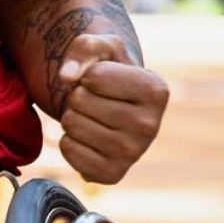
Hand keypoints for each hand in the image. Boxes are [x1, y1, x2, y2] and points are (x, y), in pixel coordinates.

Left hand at [56, 33, 168, 184]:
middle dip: (78, 96)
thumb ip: (84, 47)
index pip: (95, 76)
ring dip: (72, 117)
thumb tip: (67, 75)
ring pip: (72, 125)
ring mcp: (133, 154)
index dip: (88, 74)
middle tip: (94, 101)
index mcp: (156, 91)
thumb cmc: (107, 73)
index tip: (101, 80)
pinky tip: (87, 138)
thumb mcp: (101, 48)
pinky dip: (68, 141)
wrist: (109, 108)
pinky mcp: (112, 174)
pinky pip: (68, 150)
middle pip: (81, 101)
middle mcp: (152, 126)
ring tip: (91, 117)